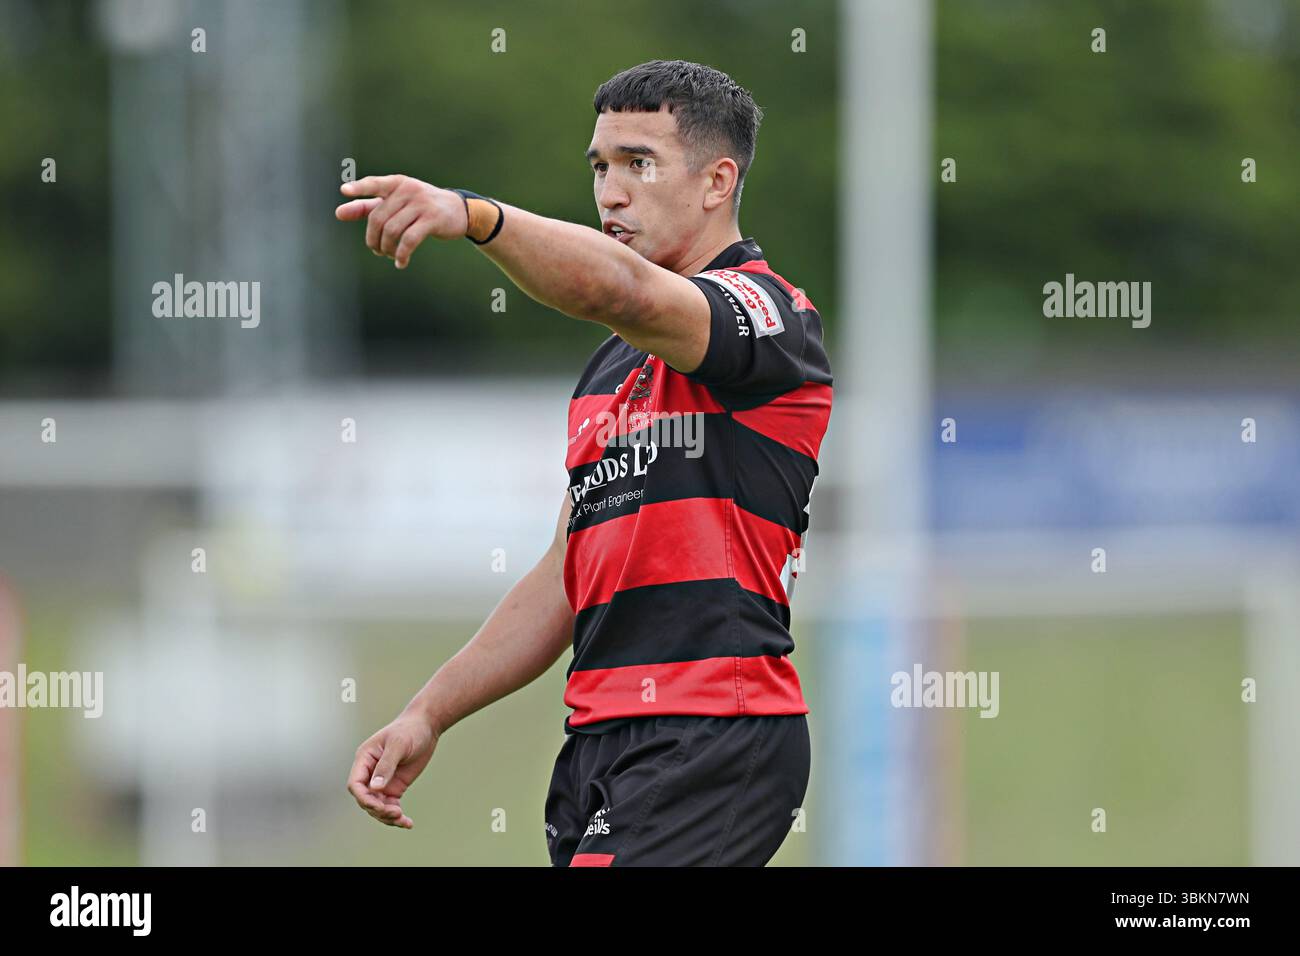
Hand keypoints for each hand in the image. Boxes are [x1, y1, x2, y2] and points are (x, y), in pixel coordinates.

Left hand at [335, 175, 469, 268]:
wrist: (458, 211)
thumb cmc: (420, 206)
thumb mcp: (395, 203)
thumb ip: (367, 206)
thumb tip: (338, 213)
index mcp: (397, 183)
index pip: (375, 183)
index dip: (360, 188)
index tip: (344, 190)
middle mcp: (408, 190)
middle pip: (379, 218)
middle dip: (373, 238)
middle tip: (376, 250)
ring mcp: (421, 204)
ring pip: (393, 231)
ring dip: (387, 248)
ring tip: (389, 255)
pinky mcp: (432, 220)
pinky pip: (410, 240)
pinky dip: (402, 255)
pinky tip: (401, 263)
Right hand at [346, 712, 438, 828]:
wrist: (426, 726)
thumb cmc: (410, 730)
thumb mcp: (398, 745)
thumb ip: (386, 766)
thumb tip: (375, 788)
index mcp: (365, 759)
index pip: (355, 784)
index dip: (363, 798)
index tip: (379, 806)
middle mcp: (370, 772)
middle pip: (365, 799)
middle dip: (378, 809)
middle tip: (396, 813)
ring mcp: (382, 781)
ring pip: (377, 806)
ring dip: (387, 816)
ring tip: (403, 820)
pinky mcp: (394, 787)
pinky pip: (390, 806)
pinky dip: (397, 816)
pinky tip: (408, 823)